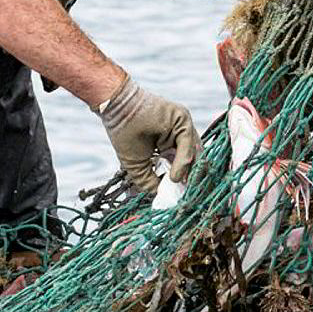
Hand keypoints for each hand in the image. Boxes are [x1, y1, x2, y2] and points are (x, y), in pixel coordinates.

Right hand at [92, 77, 197, 193]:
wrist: (116, 111)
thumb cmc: (124, 136)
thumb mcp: (139, 167)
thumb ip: (152, 181)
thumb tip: (166, 196)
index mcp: (171, 147)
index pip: (187, 166)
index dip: (187, 182)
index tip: (184, 200)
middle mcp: (180, 137)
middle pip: (195, 160)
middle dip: (193, 180)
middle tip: (189, 199)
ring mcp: (182, 127)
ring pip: (195, 153)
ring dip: (189, 174)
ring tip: (182, 190)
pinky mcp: (182, 119)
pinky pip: (189, 141)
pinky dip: (184, 161)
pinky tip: (175, 176)